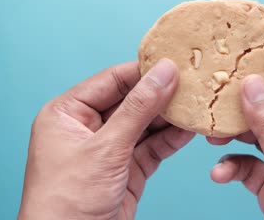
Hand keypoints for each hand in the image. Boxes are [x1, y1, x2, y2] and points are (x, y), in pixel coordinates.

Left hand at [18, 60, 194, 219]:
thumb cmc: (68, 200)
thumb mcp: (106, 148)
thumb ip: (138, 108)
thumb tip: (164, 73)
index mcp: (68, 113)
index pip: (111, 81)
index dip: (143, 72)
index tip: (173, 63)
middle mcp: (87, 128)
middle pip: (131, 102)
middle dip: (160, 95)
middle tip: (191, 83)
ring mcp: (109, 149)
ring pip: (145, 125)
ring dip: (169, 118)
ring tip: (195, 105)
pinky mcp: (126, 169)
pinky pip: (152, 147)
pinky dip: (170, 140)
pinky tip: (189, 130)